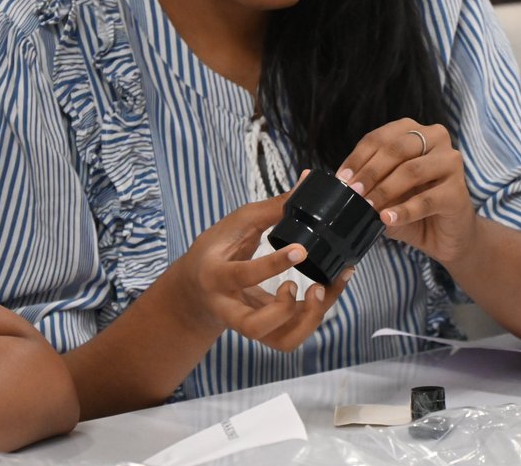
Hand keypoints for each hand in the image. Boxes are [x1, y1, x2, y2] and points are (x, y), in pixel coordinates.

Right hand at [175, 176, 349, 351]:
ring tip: (321, 289)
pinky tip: (325, 292)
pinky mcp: (264, 332)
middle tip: (310, 285)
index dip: (273, 264)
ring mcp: (247, 325)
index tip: (301, 249)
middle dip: (288, 310)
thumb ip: (273, 207)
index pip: (242, 275)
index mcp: (215, 276)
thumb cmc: (217, 250)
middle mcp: (228, 308)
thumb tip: (307, 179)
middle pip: (254, 327)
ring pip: (279, 341)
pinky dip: (313, 319)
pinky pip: (291, 338)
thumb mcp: (237, 224)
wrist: (195, 290)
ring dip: (308, 320)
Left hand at [337, 119, 477, 265]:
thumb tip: (345, 187)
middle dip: (370, 172)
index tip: (342, 178)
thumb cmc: (414, 207)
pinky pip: (426, 199)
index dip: (358, 157)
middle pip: (396, 149)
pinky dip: (404, 210)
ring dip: (385, 190)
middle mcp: (435, 139)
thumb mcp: (387, 192)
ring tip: (368, 207)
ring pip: (411, 170)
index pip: (380, 138)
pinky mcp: (458, 190)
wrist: (446, 235)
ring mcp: (451, 162)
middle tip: (353, 192)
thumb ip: (370, 184)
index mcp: (414, 132)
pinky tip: (388, 219)